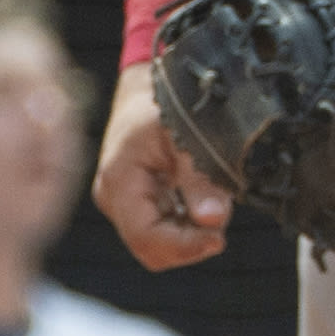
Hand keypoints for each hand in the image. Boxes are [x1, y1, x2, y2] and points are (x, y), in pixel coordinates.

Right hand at [92, 59, 228, 267]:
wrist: (147, 87)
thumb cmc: (163, 102)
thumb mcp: (188, 135)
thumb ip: (200, 179)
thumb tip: (213, 220)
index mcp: (120, 181)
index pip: (146, 237)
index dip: (185, 247)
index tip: (219, 240)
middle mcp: (113, 198)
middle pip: (151, 248)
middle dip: (189, 243)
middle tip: (221, 219)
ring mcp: (121, 202)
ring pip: (157, 243)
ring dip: (189, 234)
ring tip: (211, 201)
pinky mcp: (134, 201)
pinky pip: (160, 228)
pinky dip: (185, 224)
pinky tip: (199, 199)